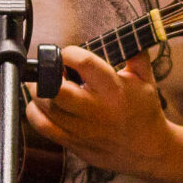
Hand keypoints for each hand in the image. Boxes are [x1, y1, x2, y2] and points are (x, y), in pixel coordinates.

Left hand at [25, 48, 170, 177]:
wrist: (148, 151)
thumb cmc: (144, 112)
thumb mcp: (146, 80)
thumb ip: (136, 53)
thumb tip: (129, 32)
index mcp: (114, 90)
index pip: (83, 63)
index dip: (68, 53)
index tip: (67, 54)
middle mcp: (96, 110)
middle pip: (56, 90)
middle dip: (45, 75)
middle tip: (49, 70)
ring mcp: (82, 129)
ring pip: (45, 108)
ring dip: (37, 91)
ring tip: (43, 84)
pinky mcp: (73, 143)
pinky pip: (43, 127)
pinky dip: (34, 112)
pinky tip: (41, 104)